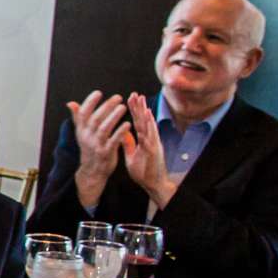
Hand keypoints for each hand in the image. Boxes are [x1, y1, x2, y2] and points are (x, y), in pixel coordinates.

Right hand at [63, 90, 127, 207]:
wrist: (92, 171)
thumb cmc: (90, 148)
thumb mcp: (82, 133)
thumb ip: (78, 118)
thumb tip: (70, 103)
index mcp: (81, 130)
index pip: (82, 114)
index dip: (89, 102)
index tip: (99, 93)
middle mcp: (87, 137)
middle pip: (95, 119)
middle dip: (106, 107)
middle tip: (118, 97)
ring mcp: (96, 145)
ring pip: (103, 129)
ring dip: (113, 117)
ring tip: (123, 107)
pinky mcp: (106, 153)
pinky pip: (113, 141)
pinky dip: (120, 132)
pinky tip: (128, 124)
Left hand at [119, 92, 177, 207]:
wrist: (153, 183)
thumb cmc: (144, 170)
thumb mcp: (132, 155)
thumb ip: (128, 143)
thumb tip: (123, 133)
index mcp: (143, 139)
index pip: (137, 122)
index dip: (134, 110)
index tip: (129, 98)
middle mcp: (149, 139)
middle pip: (143, 120)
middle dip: (139, 107)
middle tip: (134, 94)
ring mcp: (153, 144)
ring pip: (149, 126)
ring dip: (145, 113)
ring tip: (141, 101)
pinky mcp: (154, 151)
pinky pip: (151, 137)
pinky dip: (149, 127)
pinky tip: (147, 118)